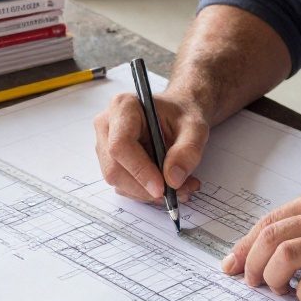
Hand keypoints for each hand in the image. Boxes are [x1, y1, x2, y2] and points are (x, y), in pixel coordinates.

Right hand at [94, 90, 207, 204]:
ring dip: (149, 193)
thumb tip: (173, 179)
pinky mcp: (111, 162)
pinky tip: (168, 184)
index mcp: (124, 107)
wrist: (178, 115)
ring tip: (180, 187)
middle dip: (146, 188)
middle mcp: (107, 125)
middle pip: (115, 168)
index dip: (140, 170)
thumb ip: (188, 151)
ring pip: (118, 181)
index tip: (162, 187)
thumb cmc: (182, 114)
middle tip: (177, 192)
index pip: (121, 145)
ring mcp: (105, 145)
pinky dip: (147, 192)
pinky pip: (123, 186)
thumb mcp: (195, 128)